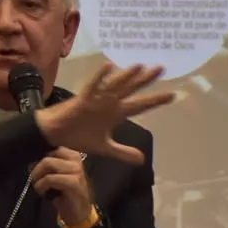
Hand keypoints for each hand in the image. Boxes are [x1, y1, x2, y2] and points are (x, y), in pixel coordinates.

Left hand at [30, 148, 92, 226]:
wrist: (79, 213)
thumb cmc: (65, 194)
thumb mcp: (53, 176)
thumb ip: (44, 166)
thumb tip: (30, 162)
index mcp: (71, 154)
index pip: (49, 147)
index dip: (37, 158)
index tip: (32, 169)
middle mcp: (76, 159)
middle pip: (47, 155)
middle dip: (36, 168)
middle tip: (33, 180)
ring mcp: (77, 170)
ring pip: (48, 163)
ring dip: (37, 176)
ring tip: (37, 186)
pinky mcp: (74, 182)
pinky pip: (50, 178)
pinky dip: (41, 185)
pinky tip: (41, 192)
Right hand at [34, 62, 173, 164]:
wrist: (55, 134)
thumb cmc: (77, 136)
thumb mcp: (104, 147)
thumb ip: (122, 152)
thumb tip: (142, 160)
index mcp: (115, 113)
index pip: (140, 105)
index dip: (155, 100)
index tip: (172, 95)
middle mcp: (109, 103)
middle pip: (131, 90)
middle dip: (146, 81)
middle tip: (161, 68)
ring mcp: (96, 100)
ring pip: (115, 85)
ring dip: (127, 76)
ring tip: (141, 66)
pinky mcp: (83, 100)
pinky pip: (93, 87)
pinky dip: (100, 77)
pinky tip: (108, 67)